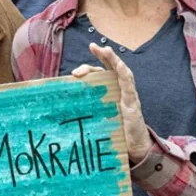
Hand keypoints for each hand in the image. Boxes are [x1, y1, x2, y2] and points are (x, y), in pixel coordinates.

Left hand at [73, 43, 151, 164]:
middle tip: (93, 46)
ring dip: (114, 59)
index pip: (103, 72)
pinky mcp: (133, 104)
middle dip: (103, 55)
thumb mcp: (98, 118)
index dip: (95, 62)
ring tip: (106, 50)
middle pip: (111, 68)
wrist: (134, 148)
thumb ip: (87, 110)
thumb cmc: (115, 133)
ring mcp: (128, 96)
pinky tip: (119, 66)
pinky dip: (124, 75)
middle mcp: (121, 91)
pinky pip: (129, 86)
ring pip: (122, 72)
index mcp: (111, 92)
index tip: (87, 52)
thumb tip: (61, 108)